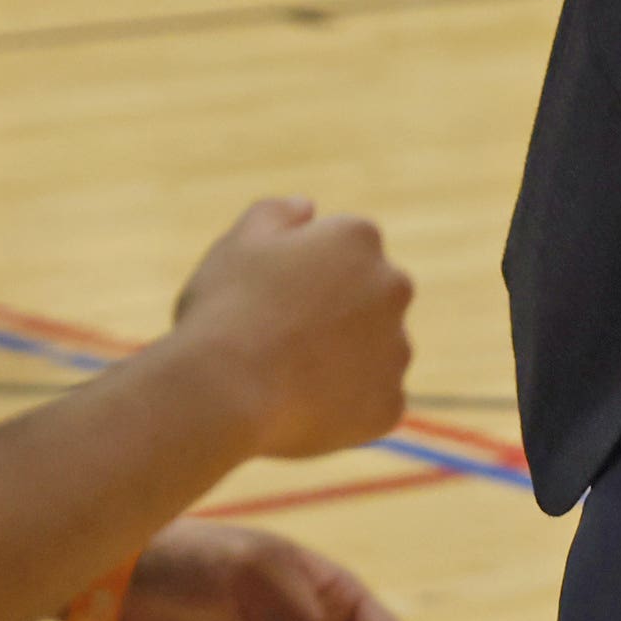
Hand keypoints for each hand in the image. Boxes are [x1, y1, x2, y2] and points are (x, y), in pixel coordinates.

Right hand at [167, 198, 412, 461]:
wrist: (223, 388)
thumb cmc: (227, 309)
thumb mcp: (239, 242)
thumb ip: (276, 213)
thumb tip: (308, 208)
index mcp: (359, 238)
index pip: (344, 253)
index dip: (303, 279)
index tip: (271, 300)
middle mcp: (393, 286)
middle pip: (368, 301)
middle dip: (336, 318)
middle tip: (281, 342)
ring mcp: (396, 348)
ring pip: (374, 354)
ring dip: (344, 364)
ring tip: (286, 381)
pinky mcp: (390, 403)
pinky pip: (372, 405)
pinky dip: (345, 411)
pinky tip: (301, 412)